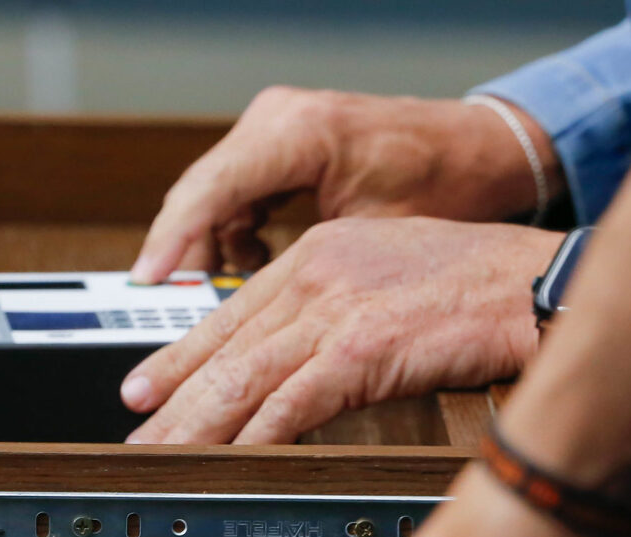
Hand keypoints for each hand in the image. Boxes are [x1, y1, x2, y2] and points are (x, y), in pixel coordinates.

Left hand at [123, 217, 560, 443]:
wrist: (540, 282)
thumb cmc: (482, 286)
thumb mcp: (388, 281)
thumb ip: (336, 312)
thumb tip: (300, 362)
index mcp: (316, 255)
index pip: (229, 315)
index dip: (179, 358)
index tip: (142, 388)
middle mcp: (314, 274)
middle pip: (224, 349)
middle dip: (171, 400)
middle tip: (134, 436)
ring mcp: (336, 309)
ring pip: (244, 377)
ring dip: (196, 426)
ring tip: (161, 457)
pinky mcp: (363, 347)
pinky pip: (293, 402)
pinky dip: (255, 438)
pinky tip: (228, 462)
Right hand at [130, 87, 560, 284]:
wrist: (478, 151)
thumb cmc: (444, 182)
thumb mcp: (374, 232)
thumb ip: (310, 269)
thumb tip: (264, 324)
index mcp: (302, 131)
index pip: (214, 186)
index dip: (176, 239)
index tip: (151, 281)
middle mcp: (278, 118)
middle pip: (201, 191)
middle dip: (183, 251)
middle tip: (169, 303)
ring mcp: (273, 128)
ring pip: (211, 195)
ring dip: (210, 246)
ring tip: (225, 289)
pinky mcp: (275, 145)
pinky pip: (232, 192)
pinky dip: (233, 231)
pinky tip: (253, 262)